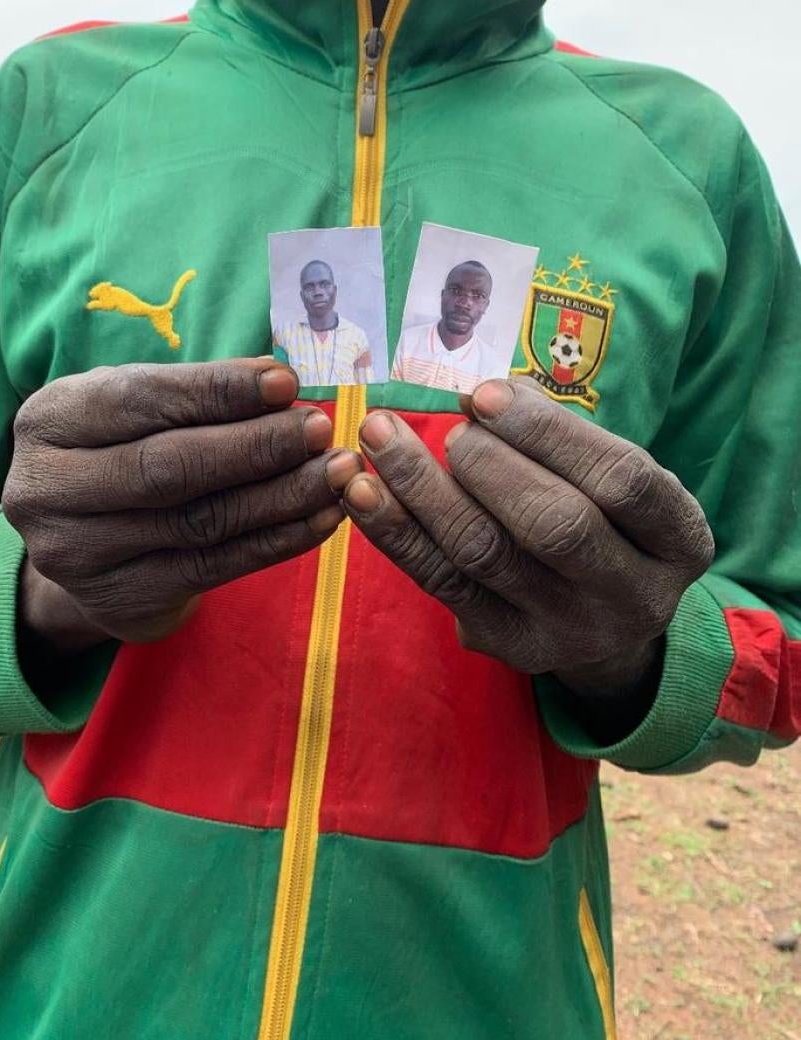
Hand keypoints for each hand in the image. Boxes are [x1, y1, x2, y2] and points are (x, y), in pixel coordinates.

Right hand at [3, 358, 360, 651]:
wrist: (86, 545)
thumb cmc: (121, 450)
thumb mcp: (133, 409)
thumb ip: (193, 395)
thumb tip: (280, 384)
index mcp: (48, 421)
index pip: (138, 401)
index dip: (216, 392)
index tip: (285, 382)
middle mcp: (47, 490)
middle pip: (168, 467)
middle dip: (255, 446)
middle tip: (318, 429)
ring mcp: (79, 555)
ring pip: (200, 521)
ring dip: (281, 495)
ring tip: (336, 471)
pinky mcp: (123, 599)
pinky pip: (216, 566)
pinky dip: (278, 540)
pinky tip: (322, 516)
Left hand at [342, 378, 713, 695]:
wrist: (606, 622)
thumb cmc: (606, 520)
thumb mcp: (612, 478)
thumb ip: (560, 437)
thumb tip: (483, 396)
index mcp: (679, 542)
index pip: (622, 480)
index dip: (550, 432)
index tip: (486, 395)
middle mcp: (634, 596)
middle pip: (555, 525)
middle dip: (488, 465)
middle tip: (451, 428)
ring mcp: (568, 631)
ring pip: (485, 554)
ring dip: (421, 487)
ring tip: (380, 436)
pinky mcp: (507, 645)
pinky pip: (440, 581)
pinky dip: (394, 530)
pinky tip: (359, 488)